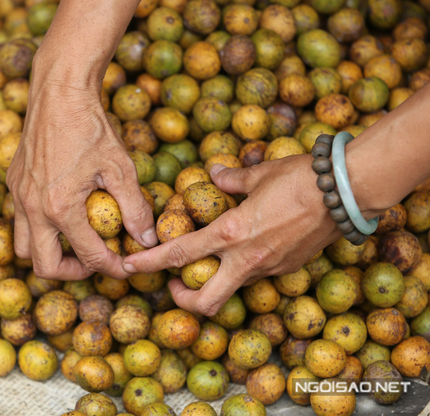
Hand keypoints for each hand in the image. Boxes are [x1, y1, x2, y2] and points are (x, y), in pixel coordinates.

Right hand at [6, 60, 156, 280]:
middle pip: (43, 265)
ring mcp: (19, 194)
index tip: (125, 267)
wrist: (58, 89)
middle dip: (71, 272)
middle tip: (95, 262)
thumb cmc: (90, 125)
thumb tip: (147, 240)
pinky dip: (40, 228)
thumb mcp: (120, 167)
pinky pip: (21, 219)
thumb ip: (134, 208)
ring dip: (49, 253)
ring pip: (23, 246)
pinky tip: (64, 212)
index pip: (88, 257)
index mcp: (60, 208)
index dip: (111, 269)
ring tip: (75, 244)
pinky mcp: (14, 181)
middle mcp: (32, 207)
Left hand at [123, 154, 341, 315]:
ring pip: (230, 293)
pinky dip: (240, 271)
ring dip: (211, 286)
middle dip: (181, 300)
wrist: (346, 192)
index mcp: (229, 233)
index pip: (178, 255)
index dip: (149, 263)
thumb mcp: (257, 174)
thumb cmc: (299, 178)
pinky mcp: (286, 269)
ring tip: (206, 267)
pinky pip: (255, 277)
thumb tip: (214, 173)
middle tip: (174, 285)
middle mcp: (245, 259)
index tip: (129, 266)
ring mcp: (268, 268)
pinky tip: (243, 251)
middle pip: (204, 302)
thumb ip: (230, 179)